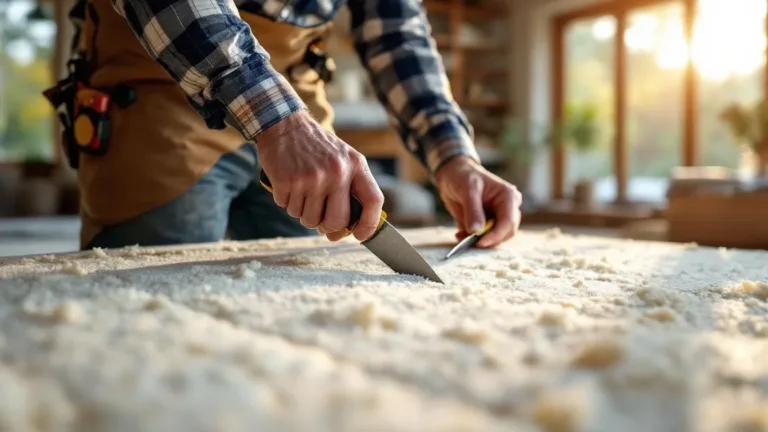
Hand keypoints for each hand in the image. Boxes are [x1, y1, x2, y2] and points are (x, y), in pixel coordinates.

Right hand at [256, 110, 383, 241]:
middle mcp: (336, 172)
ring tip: (302, 193)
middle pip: (337, 221)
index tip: (359, 236)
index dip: (369, 225)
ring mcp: (311, 178)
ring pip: (309, 220)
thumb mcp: (343, 157)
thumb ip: (350, 189)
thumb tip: (346, 230)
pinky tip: (289, 185)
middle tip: (321, 221)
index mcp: (355, 165)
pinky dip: (287, 203)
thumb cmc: (317, 146)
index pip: (373, 201)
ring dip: (304, 214)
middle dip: (328, 227)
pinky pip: (288, 209)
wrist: (284, 124)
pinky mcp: (287, 182)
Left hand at [435, 155, 521, 247]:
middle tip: (468, 242)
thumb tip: (477, 231)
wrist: (452, 176)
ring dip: (479, 241)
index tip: (479, 242)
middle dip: (488, 240)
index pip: (509, 222)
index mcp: (508, 197)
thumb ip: (473, 210)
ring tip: (461, 235)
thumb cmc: (463, 176)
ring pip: (495, 239)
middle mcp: (507, 209)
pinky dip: (472, 240)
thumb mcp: (468, 189)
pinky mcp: (486, 225)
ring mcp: (497, 218)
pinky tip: (460, 234)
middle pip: (505, 233)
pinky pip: (483, 238)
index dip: (496, 235)